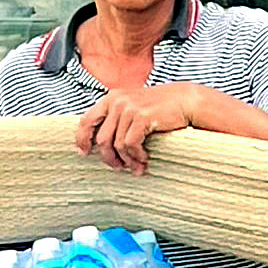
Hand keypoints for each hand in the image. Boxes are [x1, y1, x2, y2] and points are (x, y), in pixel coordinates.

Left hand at [74, 85, 200, 173]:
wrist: (185, 100)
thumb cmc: (160, 107)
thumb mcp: (133, 107)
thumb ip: (117, 119)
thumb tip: (100, 143)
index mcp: (111, 98)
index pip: (87, 120)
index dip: (82, 138)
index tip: (84, 152)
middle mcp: (117, 101)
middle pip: (102, 139)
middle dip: (109, 158)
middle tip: (118, 168)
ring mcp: (129, 108)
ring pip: (117, 145)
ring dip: (127, 161)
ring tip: (136, 168)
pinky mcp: (141, 117)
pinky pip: (130, 145)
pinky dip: (136, 156)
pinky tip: (144, 160)